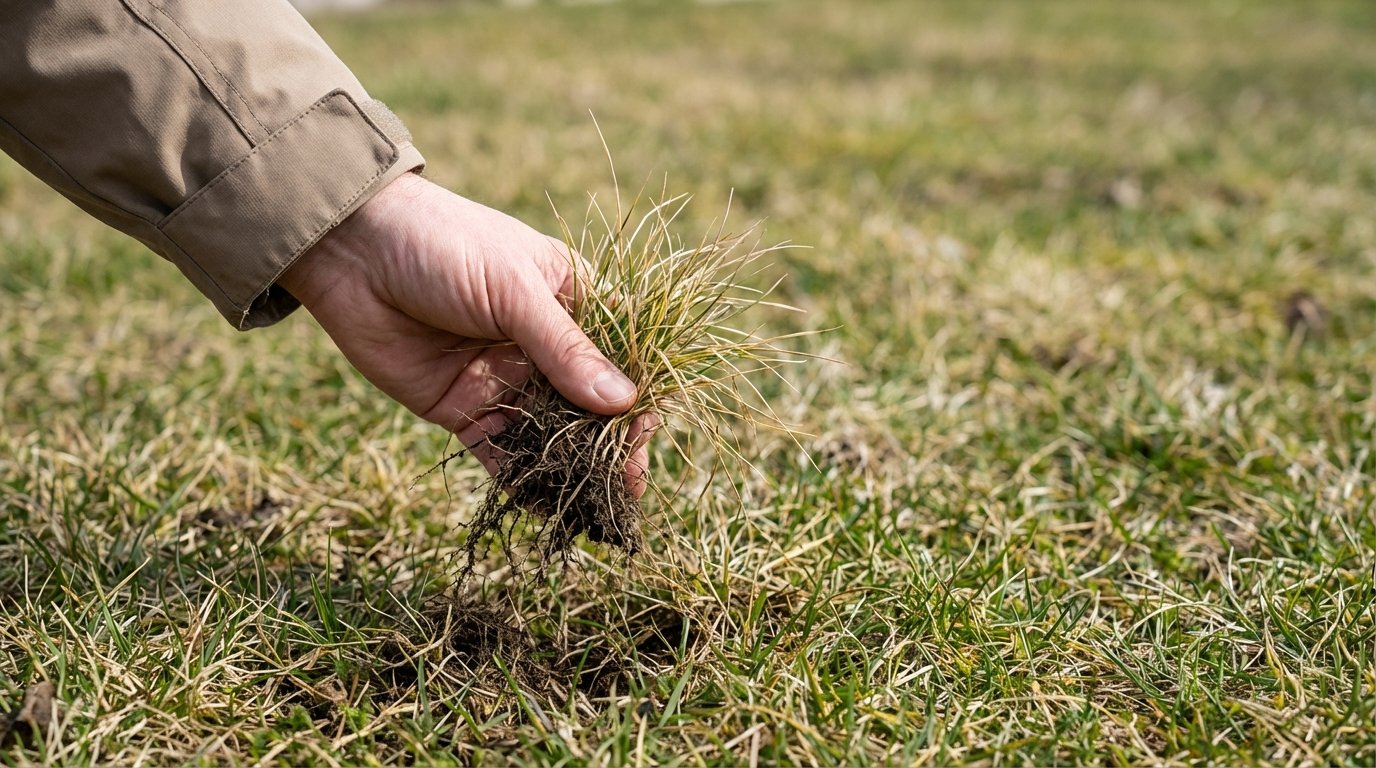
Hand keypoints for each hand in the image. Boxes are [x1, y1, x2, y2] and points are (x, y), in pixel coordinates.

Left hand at [278, 173, 651, 494]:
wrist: (351, 250)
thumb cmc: (444, 245)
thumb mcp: (513, 291)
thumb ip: (564, 350)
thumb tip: (623, 404)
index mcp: (571, 302)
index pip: (619, 357)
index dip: (636, 396)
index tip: (645, 434)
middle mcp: (543, 346)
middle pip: (589, 405)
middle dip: (610, 446)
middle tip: (628, 489)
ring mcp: (505, 379)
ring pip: (550, 434)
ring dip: (572, 469)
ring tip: (597, 509)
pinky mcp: (464, 409)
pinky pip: (501, 453)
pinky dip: (522, 482)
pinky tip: (547, 510)